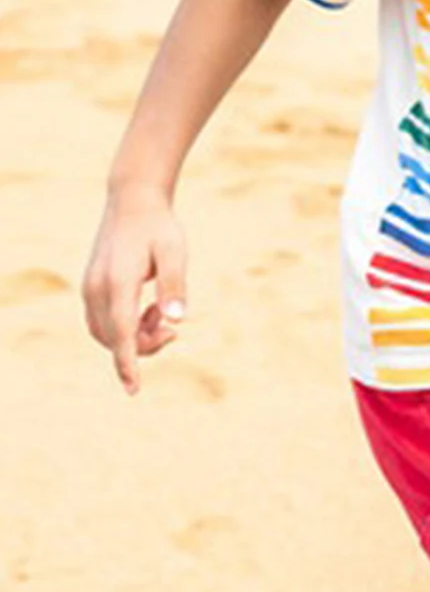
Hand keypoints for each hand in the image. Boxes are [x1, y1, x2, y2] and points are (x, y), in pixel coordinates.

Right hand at [82, 185, 188, 395]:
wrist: (133, 201)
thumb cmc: (159, 227)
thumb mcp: (175, 253)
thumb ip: (174, 286)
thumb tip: (177, 319)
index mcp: (117, 284)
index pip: (121, 335)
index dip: (128, 364)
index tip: (133, 390)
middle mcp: (96, 289)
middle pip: (115, 339)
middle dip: (144, 347)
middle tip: (171, 331)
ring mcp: (90, 288)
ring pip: (106, 333)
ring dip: (134, 337)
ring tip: (160, 315)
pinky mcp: (91, 287)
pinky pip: (103, 321)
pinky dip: (125, 326)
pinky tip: (149, 310)